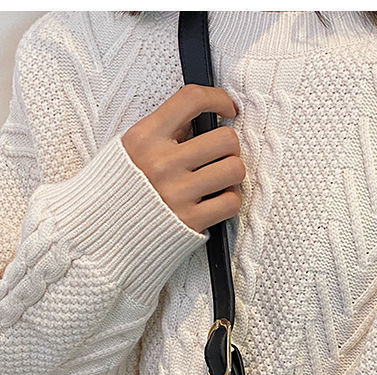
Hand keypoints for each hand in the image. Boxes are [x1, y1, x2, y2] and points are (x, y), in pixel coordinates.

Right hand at [121, 83, 245, 233]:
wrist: (99, 230)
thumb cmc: (120, 188)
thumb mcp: (130, 148)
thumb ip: (163, 131)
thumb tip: (201, 119)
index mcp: (145, 137)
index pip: (192, 100)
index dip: (219, 99)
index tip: (227, 109)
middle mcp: (161, 163)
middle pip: (225, 139)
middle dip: (230, 147)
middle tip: (221, 154)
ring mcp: (176, 193)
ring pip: (234, 169)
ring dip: (233, 174)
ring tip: (219, 178)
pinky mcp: (189, 221)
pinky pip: (231, 202)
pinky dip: (230, 200)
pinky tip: (217, 199)